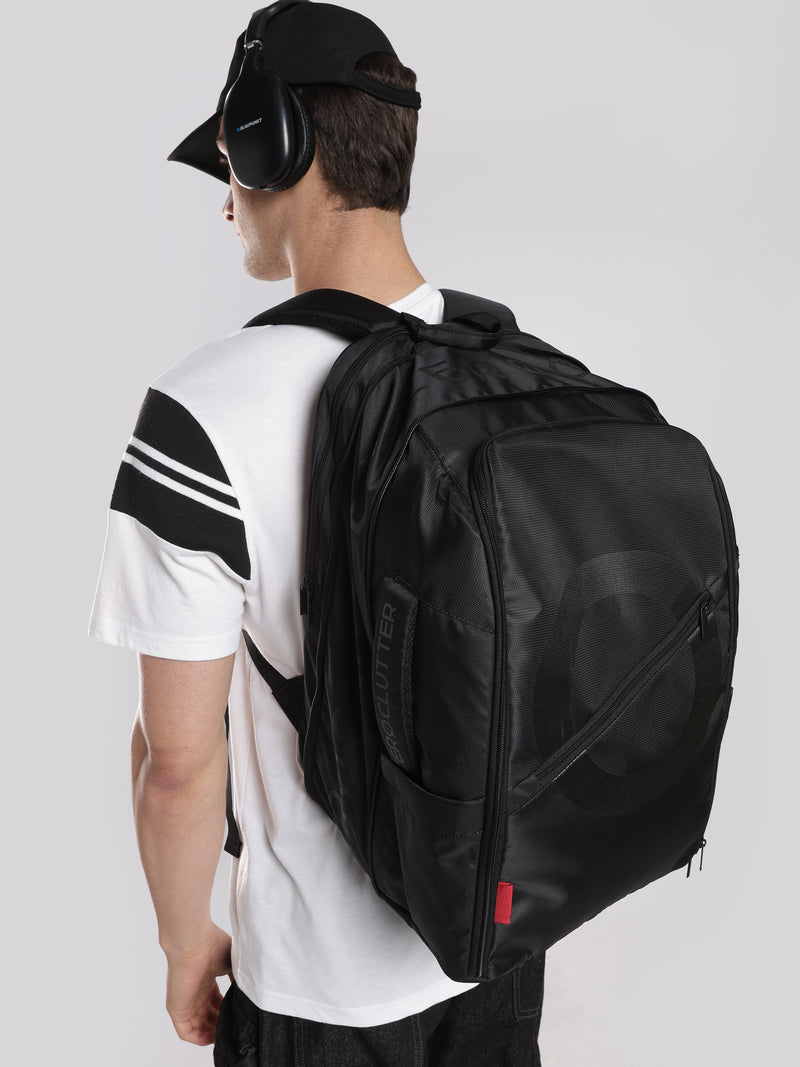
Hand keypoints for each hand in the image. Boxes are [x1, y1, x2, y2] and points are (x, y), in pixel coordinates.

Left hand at [165, 924, 232, 1044]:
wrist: (194, 942)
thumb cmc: (212, 945)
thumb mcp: (232, 962)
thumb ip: (239, 978)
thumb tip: (249, 991)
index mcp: (206, 980)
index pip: (215, 1001)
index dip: (226, 1010)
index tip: (238, 1016)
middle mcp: (195, 992)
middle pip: (208, 1015)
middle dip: (221, 1022)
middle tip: (234, 1028)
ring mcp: (185, 1001)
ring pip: (198, 1026)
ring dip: (212, 1033)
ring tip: (226, 1036)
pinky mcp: (177, 1010)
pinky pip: (186, 1032)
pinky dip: (199, 1038)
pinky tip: (212, 1038)